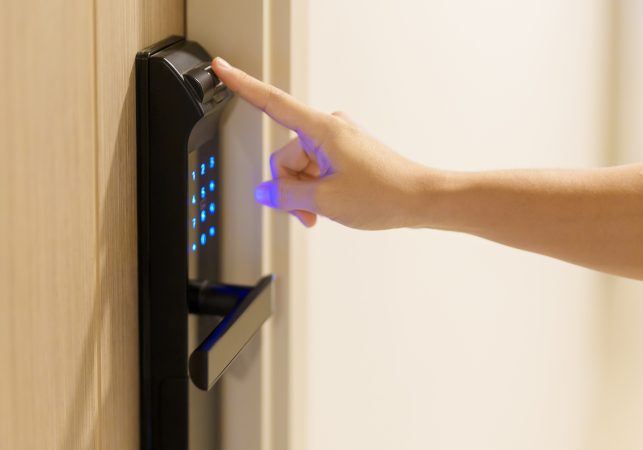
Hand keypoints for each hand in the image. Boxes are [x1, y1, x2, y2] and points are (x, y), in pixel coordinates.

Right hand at [211, 57, 431, 229]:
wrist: (421, 199)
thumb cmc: (386, 193)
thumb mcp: (325, 200)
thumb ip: (286, 195)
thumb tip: (265, 192)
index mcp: (322, 129)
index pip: (271, 102)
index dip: (241, 85)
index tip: (220, 67)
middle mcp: (329, 128)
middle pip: (285, 157)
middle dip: (289, 188)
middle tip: (309, 213)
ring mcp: (337, 140)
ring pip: (300, 168)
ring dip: (304, 194)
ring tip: (324, 212)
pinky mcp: (344, 152)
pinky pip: (316, 170)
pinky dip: (316, 191)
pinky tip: (330, 205)